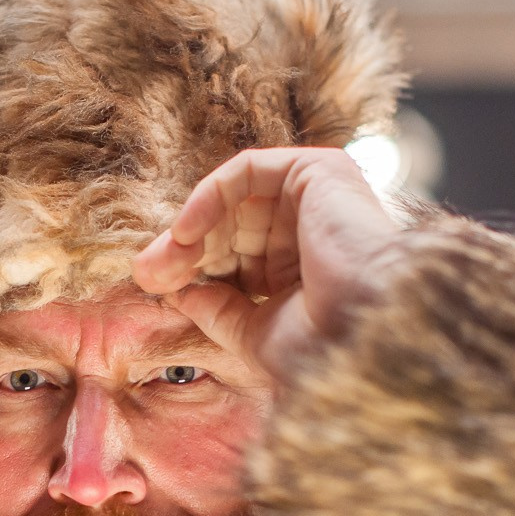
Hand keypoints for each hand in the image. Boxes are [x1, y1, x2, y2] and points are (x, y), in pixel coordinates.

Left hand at [131, 146, 405, 378]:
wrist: (367, 332)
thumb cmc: (323, 345)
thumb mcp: (253, 332)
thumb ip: (216, 308)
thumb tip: (175, 291)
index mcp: (306, 272)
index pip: (237, 259)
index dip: (194, 271)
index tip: (155, 289)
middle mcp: (313, 231)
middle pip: (232, 228)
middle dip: (185, 250)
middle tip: (147, 273)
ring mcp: (318, 198)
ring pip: (236, 202)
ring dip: (192, 228)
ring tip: (166, 260)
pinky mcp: (318, 170)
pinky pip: (247, 171)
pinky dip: (209, 196)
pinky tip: (187, 232)